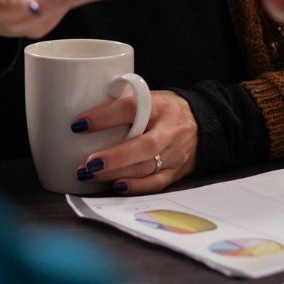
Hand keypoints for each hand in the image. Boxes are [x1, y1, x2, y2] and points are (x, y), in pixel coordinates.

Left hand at [72, 91, 197, 193]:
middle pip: (144, 146)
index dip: (104, 116)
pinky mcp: (176, 171)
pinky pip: (156, 183)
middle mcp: (169, 130)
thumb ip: (125, 104)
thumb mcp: (150, 97)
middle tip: (88, 163)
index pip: (131, 108)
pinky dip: (136, 186)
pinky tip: (116, 186)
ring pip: (147, 167)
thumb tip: (82, 111)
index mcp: (159, 105)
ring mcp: (174, 153)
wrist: (204, 123)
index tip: (79, 124)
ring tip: (89, 174)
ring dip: (117, 173)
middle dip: (114, 157)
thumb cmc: (166, 110)